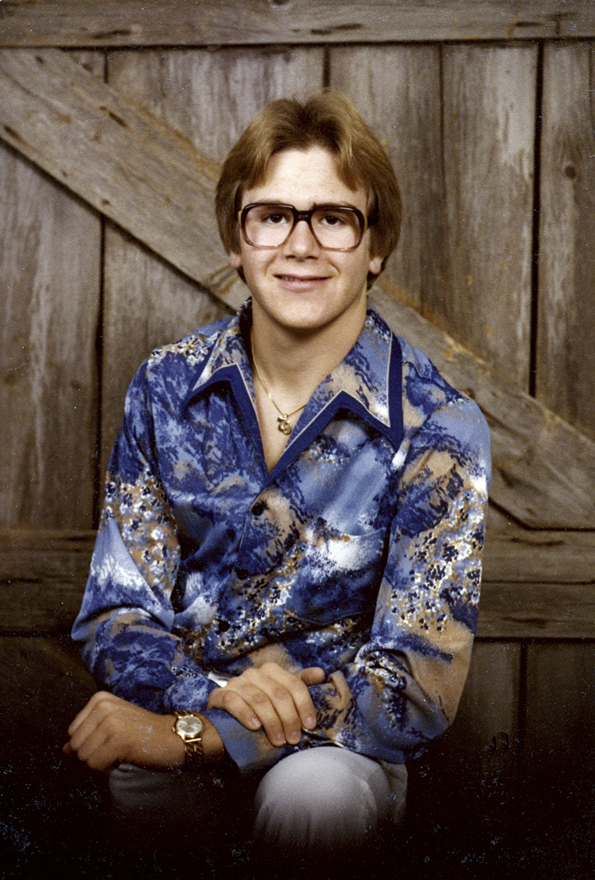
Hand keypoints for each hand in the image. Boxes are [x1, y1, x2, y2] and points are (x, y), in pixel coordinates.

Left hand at [63, 691, 183, 772]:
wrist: (174, 736)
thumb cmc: (144, 732)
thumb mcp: (113, 722)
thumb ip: (88, 732)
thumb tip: (63, 751)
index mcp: (100, 699)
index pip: (72, 732)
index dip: (90, 743)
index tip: (113, 738)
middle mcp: (103, 707)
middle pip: (76, 746)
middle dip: (94, 754)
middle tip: (118, 747)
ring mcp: (110, 723)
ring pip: (84, 757)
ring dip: (102, 762)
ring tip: (123, 751)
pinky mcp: (117, 741)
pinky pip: (95, 765)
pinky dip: (108, 768)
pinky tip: (125, 757)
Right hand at [206, 662, 324, 746]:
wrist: (223, 722)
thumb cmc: (258, 709)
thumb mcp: (280, 697)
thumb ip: (300, 685)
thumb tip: (321, 673)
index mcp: (271, 670)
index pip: (294, 684)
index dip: (304, 705)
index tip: (309, 725)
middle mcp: (254, 673)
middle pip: (278, 693)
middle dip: (289, 718)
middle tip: (293, 738)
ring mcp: (236, 682)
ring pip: (259, 699)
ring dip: (271, 722)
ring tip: (278, 740)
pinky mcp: (220, 695)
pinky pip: (234, 702)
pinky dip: (246, 714)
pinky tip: (255, 727)